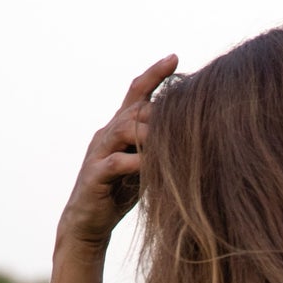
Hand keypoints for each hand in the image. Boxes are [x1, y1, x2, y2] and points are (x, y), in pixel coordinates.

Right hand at [57, 53, 178, 255]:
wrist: (88, 224)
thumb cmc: (119, 194)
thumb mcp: (144, 165)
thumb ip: (158, 147)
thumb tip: (194, 135)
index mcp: (119, 129)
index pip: (136, 92)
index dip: (154, 74)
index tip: (175, 57)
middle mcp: (106, 134)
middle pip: (134, 108)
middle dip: (159, 110)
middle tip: (187, 114)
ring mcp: (98, 153)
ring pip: (124, 129)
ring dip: (150, 132)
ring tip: (172, 139)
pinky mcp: (94, 176)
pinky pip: (117, 162)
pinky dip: (137, 162)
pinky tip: (154, 166)